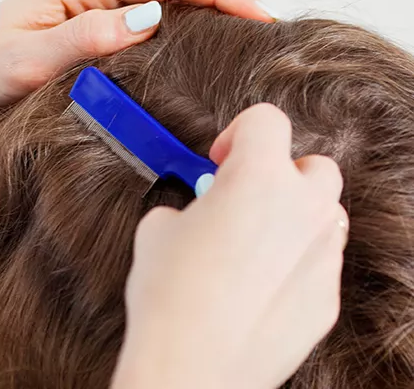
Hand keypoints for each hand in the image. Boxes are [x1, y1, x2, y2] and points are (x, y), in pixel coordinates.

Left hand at [0, 0, 276, 110]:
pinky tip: (194, 52)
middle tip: (266, 32)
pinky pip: (142, 20)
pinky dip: (177, 30)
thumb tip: (144, 23)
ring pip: (161, 0)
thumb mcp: (27, 63)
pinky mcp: (84, 27)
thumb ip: (84, 41)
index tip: (260, 15)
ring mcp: (87, 5)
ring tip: (243, 41)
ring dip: (203, 14)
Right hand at [112, 104, 347, 388]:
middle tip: (241, 196)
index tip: (218, 158)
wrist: (190, 364)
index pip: (266, 121)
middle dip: (280, 173)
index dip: (237, 133)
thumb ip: (189, 205)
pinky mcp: (326, 297)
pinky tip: (256, 285)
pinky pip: (318, 262)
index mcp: (258, 178)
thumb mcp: (157, 229)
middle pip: (314, 165)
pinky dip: (295, 262)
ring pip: (324, 214)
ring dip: (294, 216)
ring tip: (251, 241)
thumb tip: (196, 212)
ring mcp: (322, 255)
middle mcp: (302, 209)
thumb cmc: (169, 294)